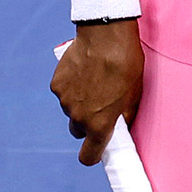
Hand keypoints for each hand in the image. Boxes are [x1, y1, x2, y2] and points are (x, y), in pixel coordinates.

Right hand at [50, 19, 143, 165]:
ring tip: (95, 79)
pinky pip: (64, 92)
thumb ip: (124, 115)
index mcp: (99, 124)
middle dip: (87, 123)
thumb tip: (122, 125)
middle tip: (100, 105)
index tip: (97, 149)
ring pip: (71, 110)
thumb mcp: (134, 93)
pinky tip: (84, 70)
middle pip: (78, 131)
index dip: (93, 154)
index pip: (88, 156)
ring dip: (80, 102)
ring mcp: (65, 100)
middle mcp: (78, 117)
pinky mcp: (57, 84)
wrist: (106, 35)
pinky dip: (72, 86)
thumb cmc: (127, 64)